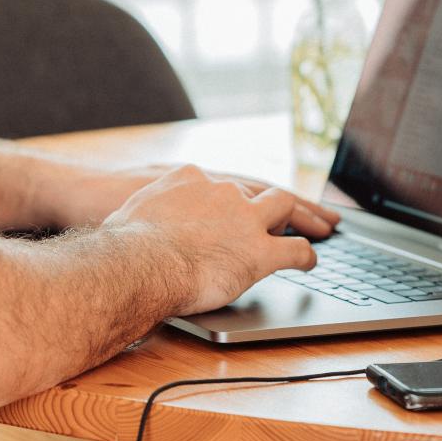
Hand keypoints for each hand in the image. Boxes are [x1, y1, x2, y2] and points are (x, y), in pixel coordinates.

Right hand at [102, 164, 327, 314]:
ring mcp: (244, 217)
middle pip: (257, 189)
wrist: (138, 262)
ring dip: (301, 216)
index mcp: (189, 178)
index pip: (221, 185)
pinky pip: (295, 249)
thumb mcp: (128, 215)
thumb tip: (130, 234)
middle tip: (289, 210)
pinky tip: (311, 262)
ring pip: (284, 205)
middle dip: (274, 200)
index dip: (236, 196)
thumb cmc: (123, 245)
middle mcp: (221, 190)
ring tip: (318, 226)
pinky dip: (307, 256)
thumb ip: (143, 218)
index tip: (241, 203)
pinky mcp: (259, 250)